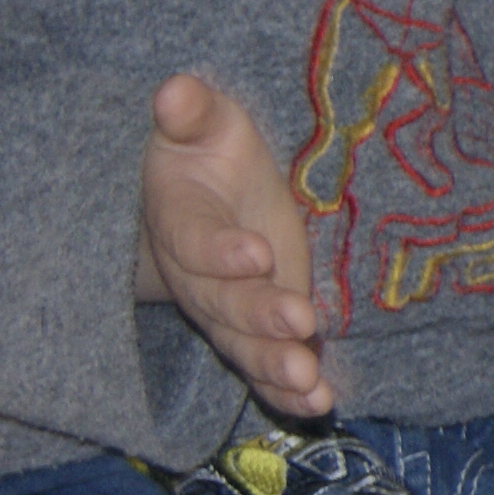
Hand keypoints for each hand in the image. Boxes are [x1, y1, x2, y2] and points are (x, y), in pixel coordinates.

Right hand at [139, 79, 331, 418]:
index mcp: (180, 221)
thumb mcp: (201, 123)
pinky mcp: (255, 333)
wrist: (197, 199)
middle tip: (299, 324)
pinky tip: (319, 405)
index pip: (193, 239)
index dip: (220, 250)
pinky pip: (264, 370)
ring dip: (275, 367)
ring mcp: (227, 311)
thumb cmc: (205, 152)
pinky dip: (288, 393)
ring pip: (244, 346)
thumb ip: (190, 113)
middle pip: (223, 304)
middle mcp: (198, 277)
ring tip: (310, 384)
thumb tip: (174, 89)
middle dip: (259, 317)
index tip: (255, 252)